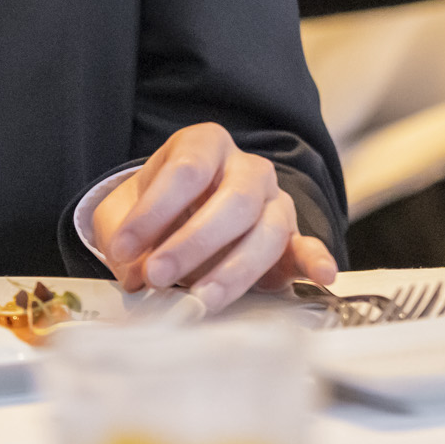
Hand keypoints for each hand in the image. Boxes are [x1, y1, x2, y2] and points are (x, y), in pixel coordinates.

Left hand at [90, 123, 337, 311]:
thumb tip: (132, 271)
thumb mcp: (126, 217)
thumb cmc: (154, 214)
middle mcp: (246, 168)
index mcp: (204, 145)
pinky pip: (308, 245)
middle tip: (157, 275)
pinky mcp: (291, 237)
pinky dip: (316, 260)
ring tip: (201, 298)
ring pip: (266, 230)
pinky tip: (321, 276)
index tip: (123, 248)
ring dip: (233, 270)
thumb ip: (125, 241)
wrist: (178, 222)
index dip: (152, 212)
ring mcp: (273, 201)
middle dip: (192, 243)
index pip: (185, 171)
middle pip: (232, 201)